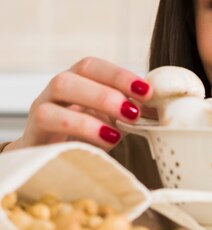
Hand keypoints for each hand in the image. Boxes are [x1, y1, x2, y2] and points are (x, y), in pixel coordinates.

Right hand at [5, 57, 153, 151]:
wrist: (45, 162)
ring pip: (58, 89)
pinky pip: (47, 120)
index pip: (92, 67)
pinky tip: (102, 142)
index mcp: (76, 82)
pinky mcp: (32, 132)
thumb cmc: (82, 138)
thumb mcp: (108, 123)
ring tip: (118, 131)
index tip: (146, 91)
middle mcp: (55, 91)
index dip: (119, 76)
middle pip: (73, 75)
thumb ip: (128, 113)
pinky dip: (79, 128)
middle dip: (106, 91)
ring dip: (92, 106)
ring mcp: (40, 108)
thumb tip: (160, 112)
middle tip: (134, 112)